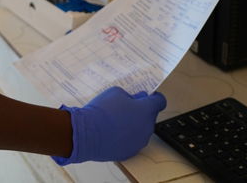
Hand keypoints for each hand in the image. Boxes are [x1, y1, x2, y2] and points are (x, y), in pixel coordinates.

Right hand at [52, 87, 166, 165]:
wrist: (87, 133)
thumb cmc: (101, 111)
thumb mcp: (116, 92)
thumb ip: (131, 95)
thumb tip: (136, 99)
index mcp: (146, 110)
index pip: (160, 101)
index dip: (154, 97)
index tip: (147, 96)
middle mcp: (147, 127)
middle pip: (150, 116)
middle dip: (140, 112)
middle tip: (125, 108)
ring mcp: (139, 142)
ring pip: (141, 130)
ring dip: (134, 125)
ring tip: (116, 122)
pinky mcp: (130, 152)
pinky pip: (132, 141)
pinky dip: (126, 137)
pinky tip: (113, 133)